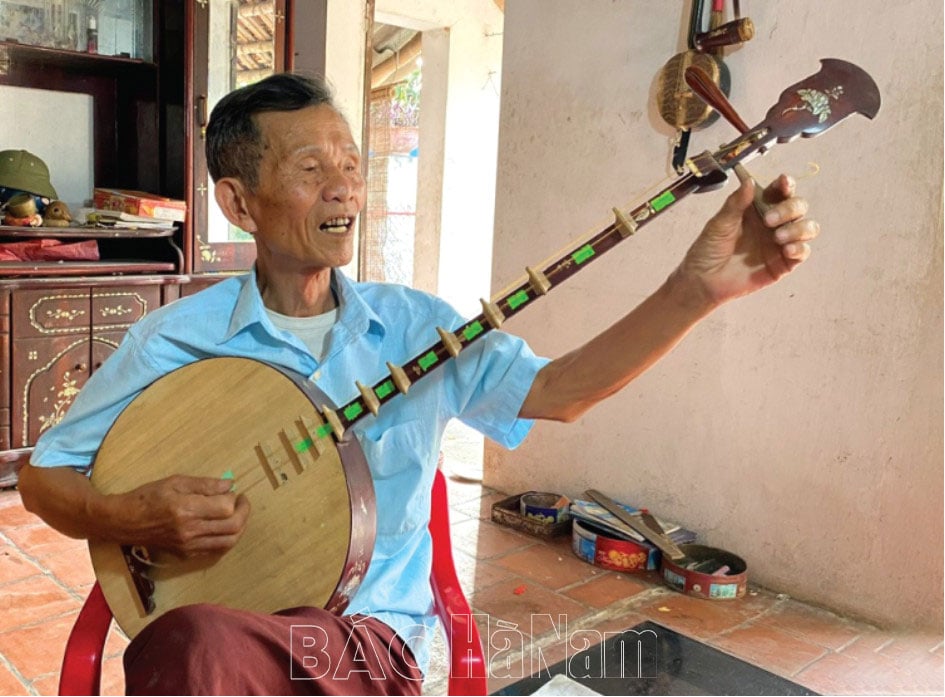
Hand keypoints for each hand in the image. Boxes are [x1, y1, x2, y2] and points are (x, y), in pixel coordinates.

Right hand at [114, 475, 250, 557]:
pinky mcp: (186, 555)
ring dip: (239, 527)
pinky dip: (226, 538)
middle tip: (242, 501)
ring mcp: (188, 546)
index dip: (235, 499)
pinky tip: (223, 526)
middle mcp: (190, 531)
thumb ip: (205, 484)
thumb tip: (230, 485)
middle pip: (233, 527)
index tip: (233, 490)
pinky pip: (216, 550)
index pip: (226, 508)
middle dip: (244, 512)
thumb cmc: (148, 497)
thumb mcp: (175, 482)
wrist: (125, 522)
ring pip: (228, 542)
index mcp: (186, 510)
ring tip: (237, 514)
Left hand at [673, 174, 819, 305]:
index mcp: (758, 208)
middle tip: (768, 220)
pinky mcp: (783, 263)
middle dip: (789, 209)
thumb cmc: (709, 249)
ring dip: (798, 228)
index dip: (786, 184)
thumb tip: (748, 180)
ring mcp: (780, 243)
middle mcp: (774, 223)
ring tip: (778, 237)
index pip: (780, 191)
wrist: (704, 280)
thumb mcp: (719, 224)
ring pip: (807, 227)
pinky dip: (800, 248)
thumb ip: (736, 203)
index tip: (783, 183)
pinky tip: (787, 250)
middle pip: (798, 207)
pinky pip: (803, 252)